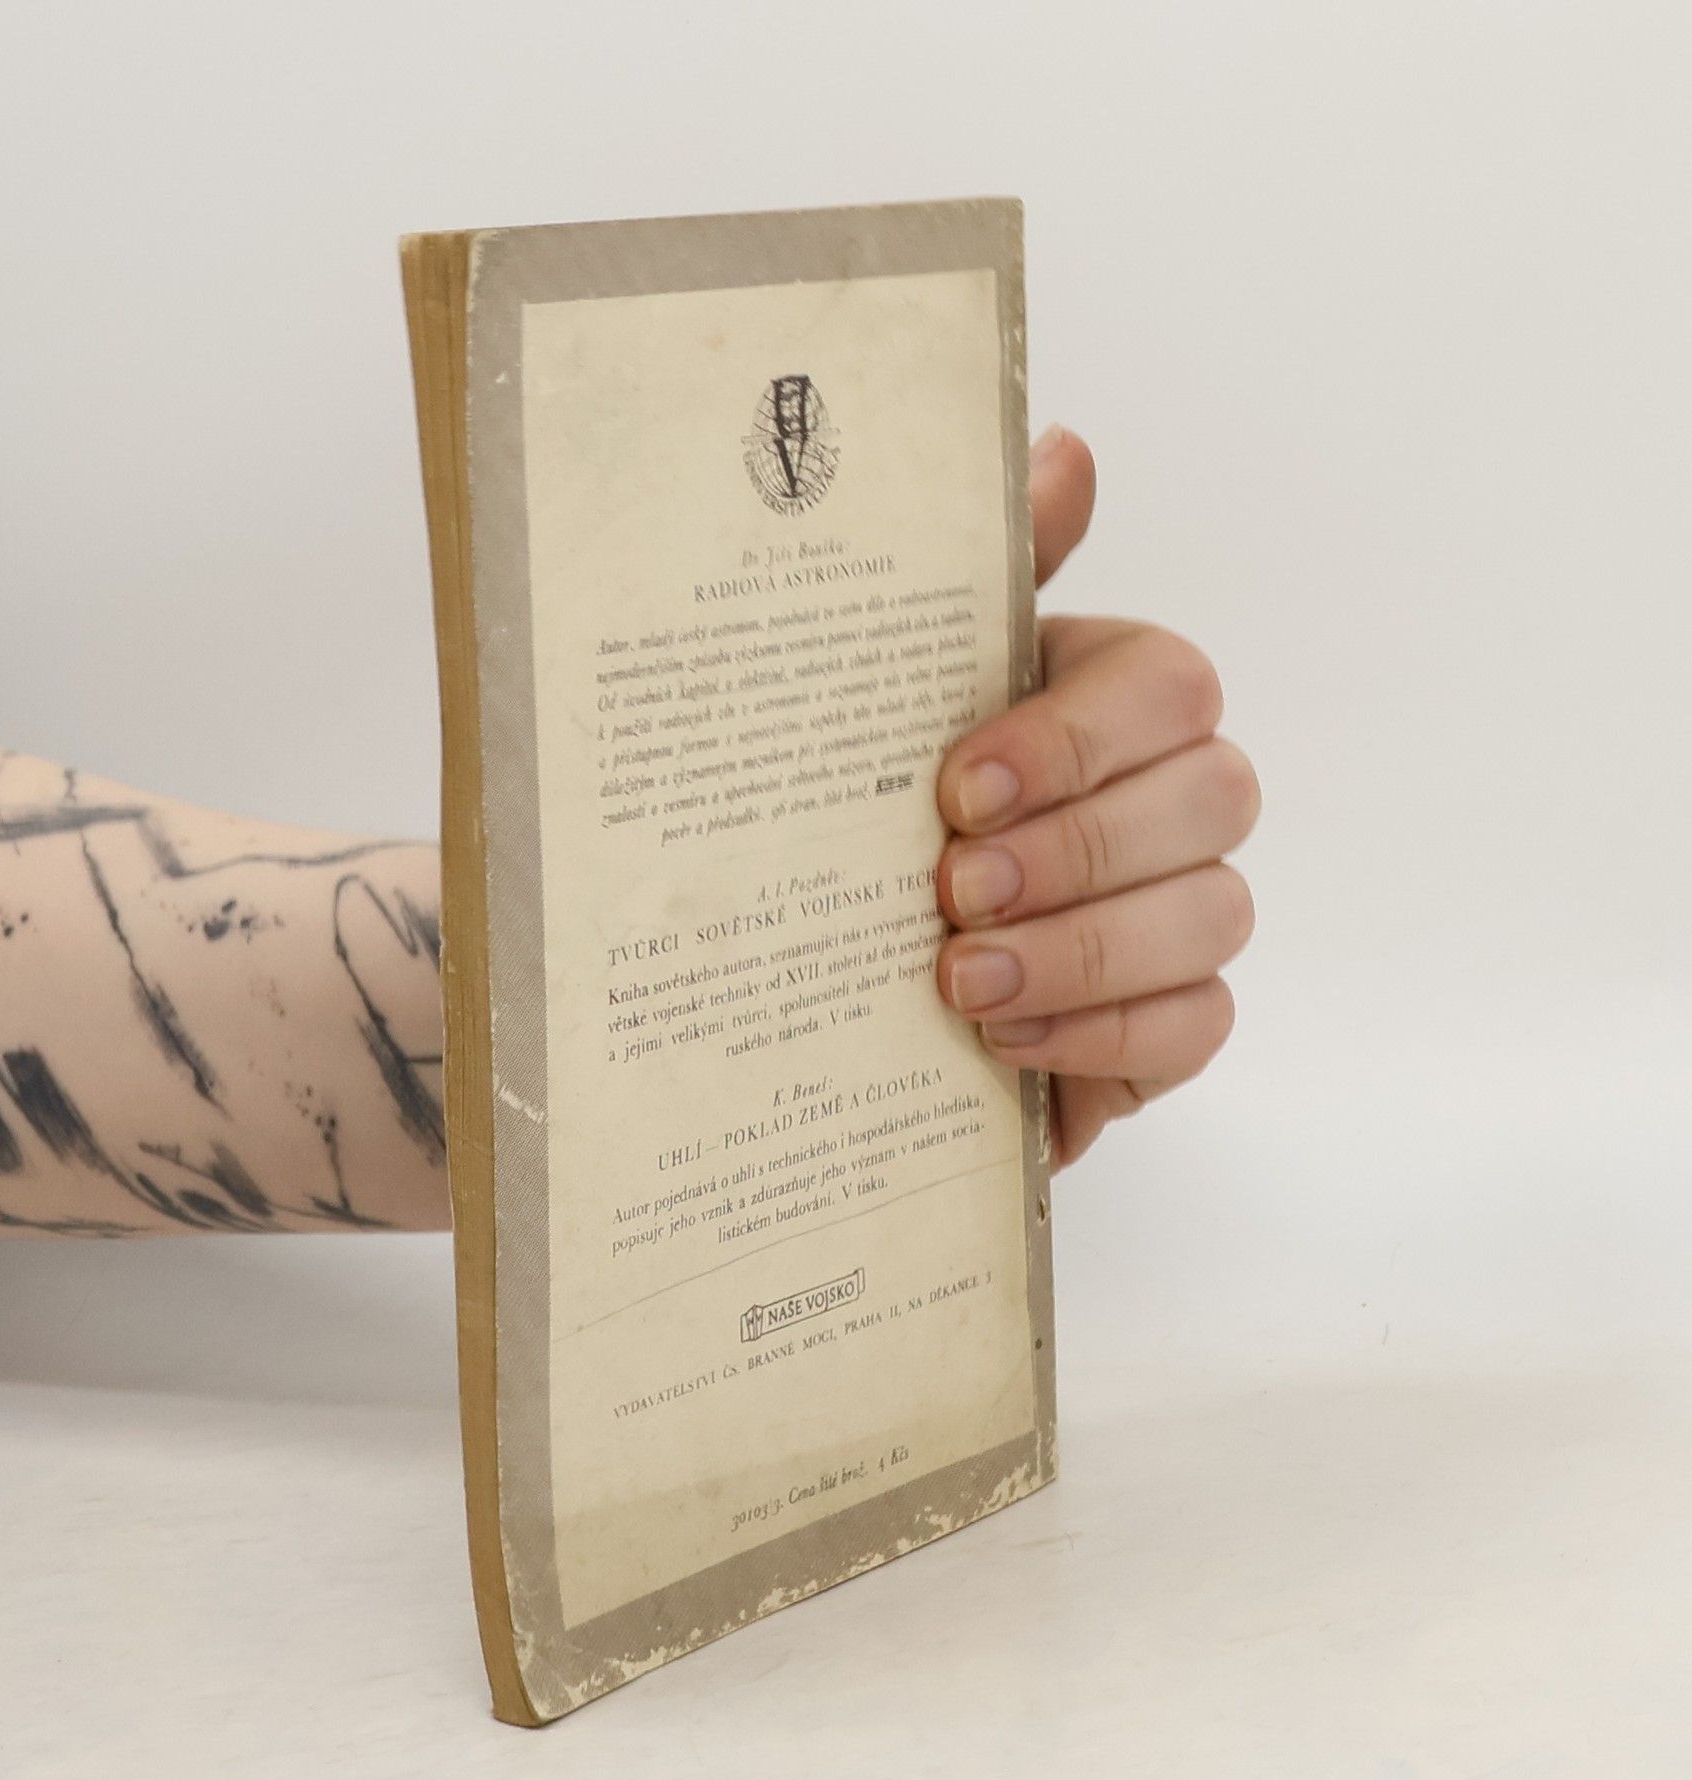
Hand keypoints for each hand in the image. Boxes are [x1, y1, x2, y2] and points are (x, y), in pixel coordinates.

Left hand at [933, 426, 1259, 1166]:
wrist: (856, 978)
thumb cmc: (895, 815)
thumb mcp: (912, 692)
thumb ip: (995, 580)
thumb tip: (1064, 451)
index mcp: (1117, 700)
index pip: (1167, 685)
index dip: (1075, 736)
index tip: (956, 788)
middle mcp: (1175, 797)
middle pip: (1211, 797)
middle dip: (1077, 847)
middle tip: (951, 889)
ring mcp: (1186, 909)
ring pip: (1211, 915)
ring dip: (1082, 949)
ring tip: (961, 980)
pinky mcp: (1177, 1017)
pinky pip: (1197, 1024)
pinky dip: (1101, 1034)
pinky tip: (1001, 1040)